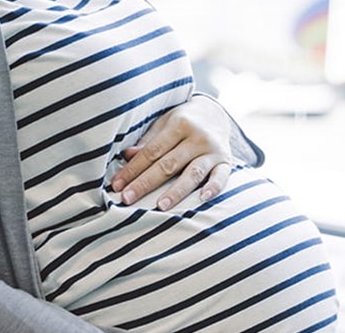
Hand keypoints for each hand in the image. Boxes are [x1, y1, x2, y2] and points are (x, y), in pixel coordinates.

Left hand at [111, 96, 233, 210]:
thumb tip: (126, 155)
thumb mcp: (163, 123)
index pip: (151, 152)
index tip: (117, 185)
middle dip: (146, 183)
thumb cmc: (182, 121)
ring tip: (161, 206)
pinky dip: (213, 187)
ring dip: (176, 191)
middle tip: (128, 199)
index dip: (132, 169)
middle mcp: (197, 137)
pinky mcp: (227, 161)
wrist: (215, 112)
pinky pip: (222, 177)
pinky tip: (203, 198)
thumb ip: (147, 141)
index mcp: (178, 125)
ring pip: (192, 173)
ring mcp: (213, 150)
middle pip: (168, 164)